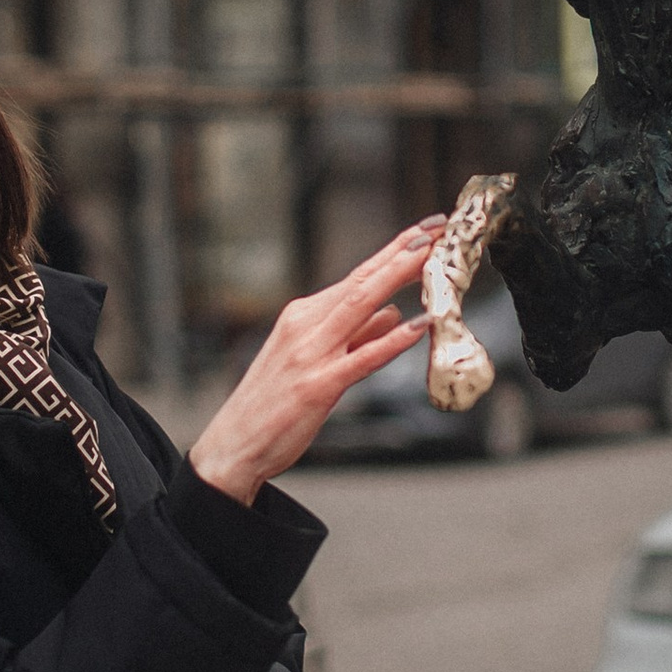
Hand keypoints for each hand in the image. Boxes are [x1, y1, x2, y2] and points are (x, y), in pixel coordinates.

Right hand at [188, 221, 445, 504]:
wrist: (234, 444)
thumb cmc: (272, 404)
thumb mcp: (313, 359)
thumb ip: (356, 336)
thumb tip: (393, 313)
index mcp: (303, 316)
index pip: (357, 277)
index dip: (393, 252)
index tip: (425, 231)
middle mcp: (304, 326)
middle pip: (361, 281)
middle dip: (400, 252)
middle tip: (436, 228)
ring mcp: (310, 354)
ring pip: (360, 306)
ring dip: (396, 278)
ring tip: (428, 258)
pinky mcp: (317, 386)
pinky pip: (361, 358)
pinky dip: (390, 340)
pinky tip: (416, 326)